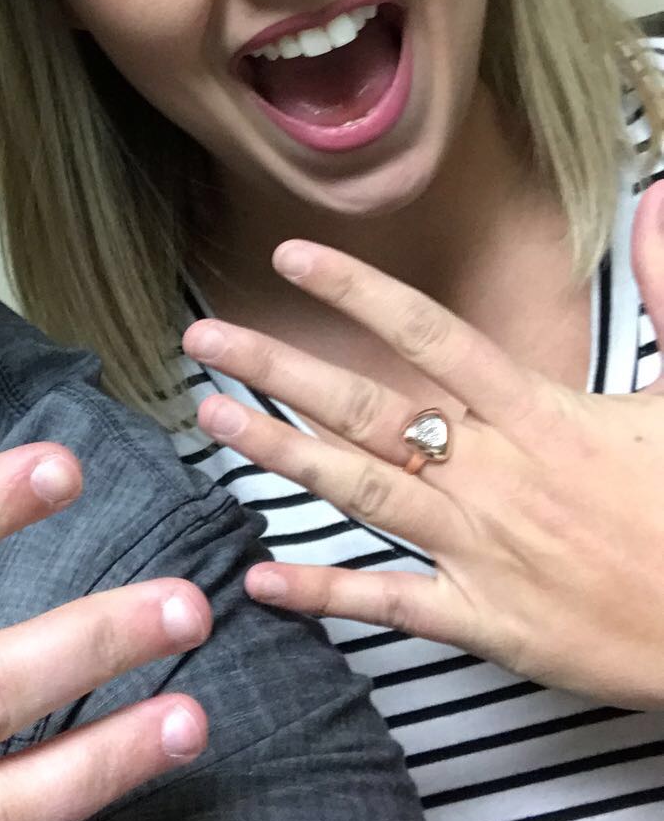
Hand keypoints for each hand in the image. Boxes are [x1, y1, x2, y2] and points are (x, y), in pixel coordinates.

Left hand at [183, 180, 663, 708]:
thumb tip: (661, 198)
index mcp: (542, 414)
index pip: (432, 337)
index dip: (359, 293)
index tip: (291, 258)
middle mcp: (497, 476)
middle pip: (370, 409)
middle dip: (282, 372)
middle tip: (203, 342)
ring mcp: (483, 550)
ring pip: (363, 492)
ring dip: (281, 456)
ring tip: (212, 420)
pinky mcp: (485, 622)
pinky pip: (391, 603)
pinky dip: (325, 591)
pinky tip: (260, 577)